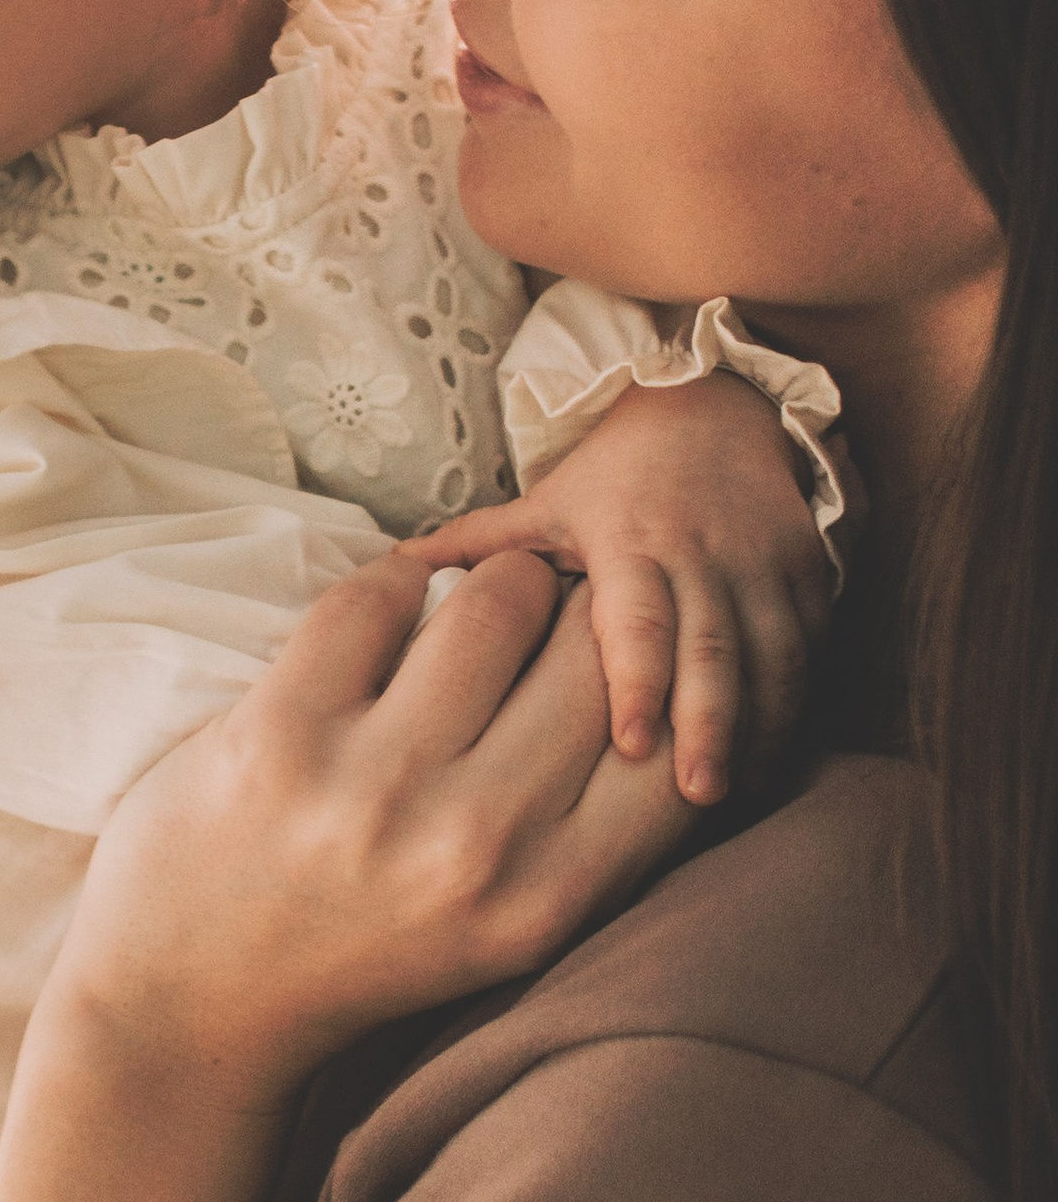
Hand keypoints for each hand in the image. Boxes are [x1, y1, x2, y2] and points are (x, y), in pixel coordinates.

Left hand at [46, 547, 691, 1102]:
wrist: (189, 1011)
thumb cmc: (360, 951)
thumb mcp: (506, 926)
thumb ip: (587, 830)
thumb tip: (663, 682)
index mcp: (545, 901)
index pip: (671, 745)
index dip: (652, 685)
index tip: (613, 668)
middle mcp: (473, 847)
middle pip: (598, 654)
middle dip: (583, 616)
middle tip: (546, 618)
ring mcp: (373, 787)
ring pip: (498, 602)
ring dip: (497, 583)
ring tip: (473, 607)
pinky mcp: (278, 734)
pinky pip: (374, 597)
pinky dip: (392, 584)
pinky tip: (389, 613)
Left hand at [404, 370, 836, 805]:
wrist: (711, 406)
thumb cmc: (610, 476)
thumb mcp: (543, 502)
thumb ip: (476, 547)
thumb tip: (391, 576)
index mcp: (629, 538)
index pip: (638, 620)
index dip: (637, 681)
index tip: (627, 744)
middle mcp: (702, 550)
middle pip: (713, 648)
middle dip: (710, 724)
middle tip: (699, 795)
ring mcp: (763, 560)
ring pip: (774, 653)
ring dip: (762, 726)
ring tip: (740, 791)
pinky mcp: (808, 568)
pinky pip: (810, 642)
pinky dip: (798, 699)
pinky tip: (775, 758)